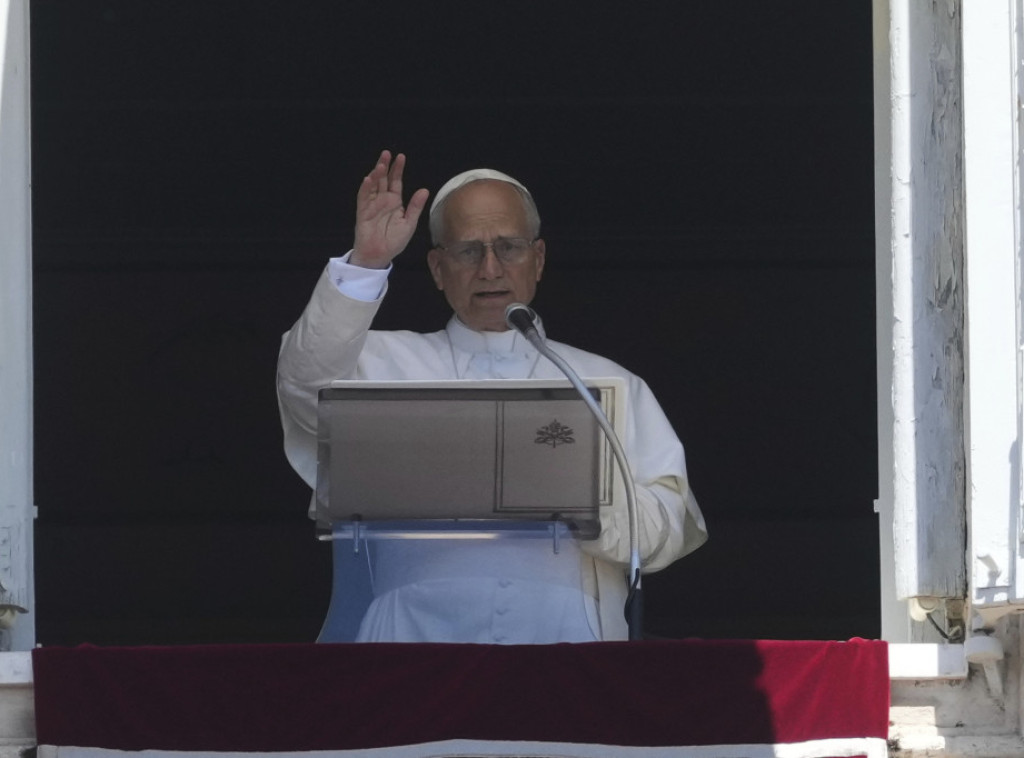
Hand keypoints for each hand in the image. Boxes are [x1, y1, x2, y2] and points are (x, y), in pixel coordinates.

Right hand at [351, 150, 429, 268]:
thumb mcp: (409, 223)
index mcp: (395, 202)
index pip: (396, 182)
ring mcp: (372, 205)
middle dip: (385, 166)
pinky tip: (368, 179)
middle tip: (387, 153)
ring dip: (375, 174)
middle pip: (383, 179)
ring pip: (373, 185)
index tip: (401, 157)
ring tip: (380, 164)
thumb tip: (424, 190)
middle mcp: (383, 200)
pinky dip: (365, 188)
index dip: (398, 170)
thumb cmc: (394, 241)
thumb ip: (416, 207)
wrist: (380, 255)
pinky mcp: (363, 212)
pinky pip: (363, 198)